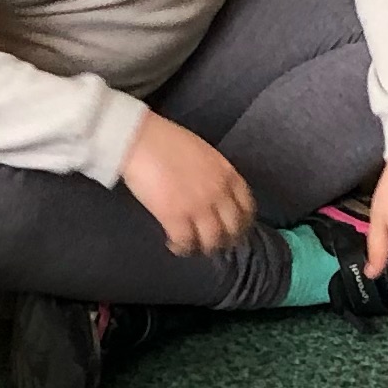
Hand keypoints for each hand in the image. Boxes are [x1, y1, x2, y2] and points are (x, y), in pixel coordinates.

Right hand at [121, 114, 255, 259]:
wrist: (140, 139)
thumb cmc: (167, 140)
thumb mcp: (205, 153)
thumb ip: (215, 173)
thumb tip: (215, 191)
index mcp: (227, 174)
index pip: (247, 206)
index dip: (243, 222)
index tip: (235, 228)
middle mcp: (218, 192)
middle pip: (233, 229)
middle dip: (226, 240)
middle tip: (214, 243)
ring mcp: (198, 206)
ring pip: (212, 241)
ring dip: (203, 247)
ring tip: (193, 246)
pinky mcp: (175, 216)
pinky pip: (185, 242)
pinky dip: (181, 248)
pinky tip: (174, 245)